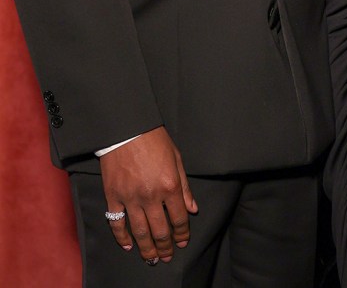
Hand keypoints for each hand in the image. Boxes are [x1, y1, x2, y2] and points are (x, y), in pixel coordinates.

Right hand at [100, 126, 197, 264]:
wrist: (127, 128)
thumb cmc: (154, 140)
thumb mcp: (176, 159)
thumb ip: (184, 186)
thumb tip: (192, 209)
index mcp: (169, 185)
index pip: (179, 218)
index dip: (183, 233)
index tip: (183, 241)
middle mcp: (151, 196)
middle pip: (160, 231)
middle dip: (166, 247)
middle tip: (168, 256)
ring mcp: (130, 198)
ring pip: (140, 232)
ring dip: (147, 249)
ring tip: (152, 259)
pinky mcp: (113, 196)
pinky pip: (117, 223)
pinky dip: (122, 238)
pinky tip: (129, 246)